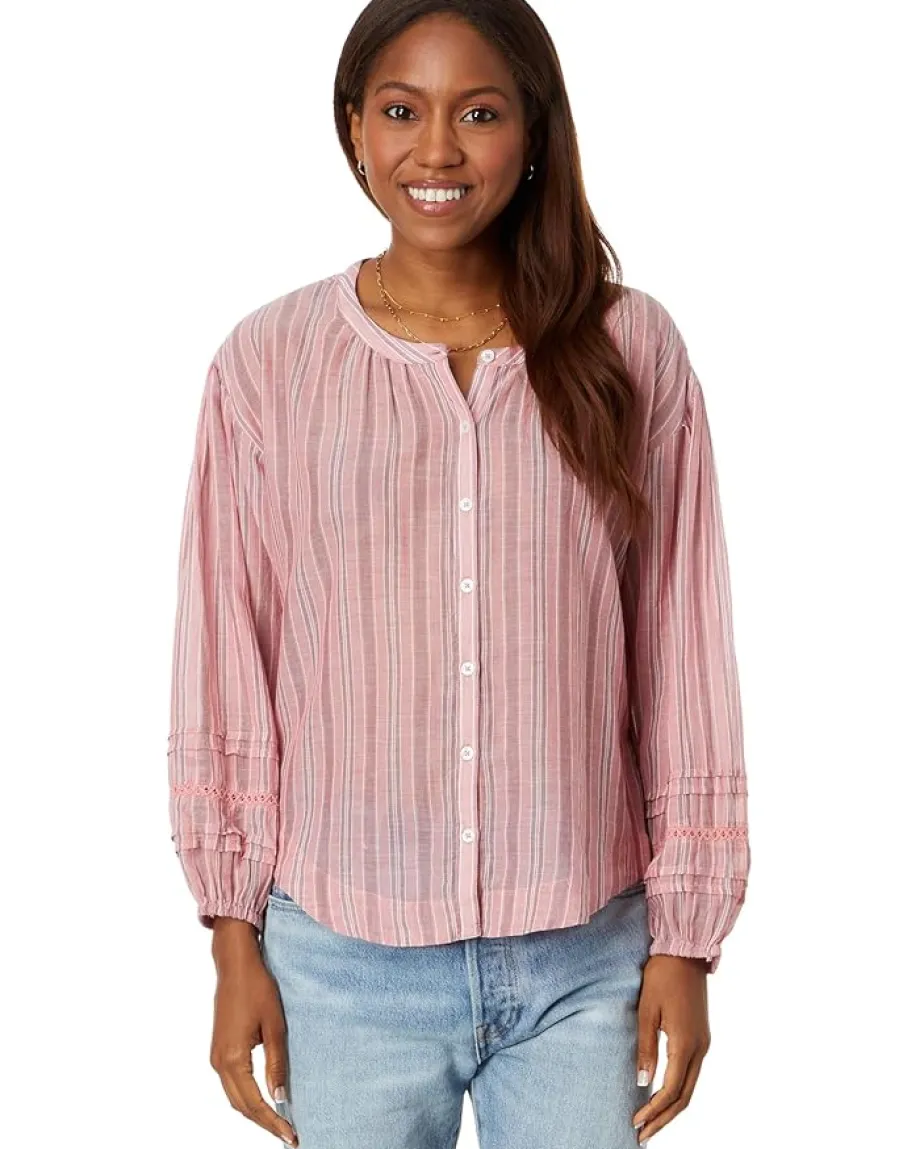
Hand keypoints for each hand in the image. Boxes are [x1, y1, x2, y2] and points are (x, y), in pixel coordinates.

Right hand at [209, 920, 297, 1145]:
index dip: (272, 1122)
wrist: (235, 964)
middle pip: (241, 1106)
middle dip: (264, 1123)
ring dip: (255, 1112)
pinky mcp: (219, 1050)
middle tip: (288, 1135)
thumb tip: (281, 1098)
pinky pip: (232, 1084)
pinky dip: (247, 1097)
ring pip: (235, 1097)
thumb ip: (277, 1064)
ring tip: (279, 1123)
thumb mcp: (275, 1026)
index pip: (254, 1103)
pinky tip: (264, 1100)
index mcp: (233, 1058)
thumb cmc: (258, 989)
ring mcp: (216, 1057)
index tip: (291, 1136)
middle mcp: (219, 1062)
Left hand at [632, 954, 710, 1143]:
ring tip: (652, 1122)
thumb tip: (643, 1083)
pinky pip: (692, 1073)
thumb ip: (646, 1047)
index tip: (636, 1123)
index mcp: (686, 1044)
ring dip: (672, 1107)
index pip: (671, 1090)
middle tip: (643, 1135)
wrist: (684, 952)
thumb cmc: (661, 976)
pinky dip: (679, 1090)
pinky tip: (664, 1095)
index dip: (654, 1110)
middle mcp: (700, 1048)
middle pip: (685, 1097)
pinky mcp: (701, 1036)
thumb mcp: (647, 1010)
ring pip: (691, 1087)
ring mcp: (704, 1043)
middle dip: (664, 1118)